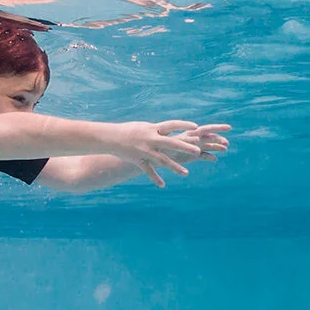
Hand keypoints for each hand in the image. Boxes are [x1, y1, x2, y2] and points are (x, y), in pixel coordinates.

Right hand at [104, 120, 226, 185]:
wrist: (110, 137)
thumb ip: (159, 130)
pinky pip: (148, 171)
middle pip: (171, 143)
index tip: (196, 127)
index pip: (171, 124)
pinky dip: (155, 178)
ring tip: (186, 173)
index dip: (183, 125)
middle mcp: (150, 139)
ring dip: (175, 167)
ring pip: (162, 160)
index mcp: (153, 128)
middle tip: (198, 151)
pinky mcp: (138, 160)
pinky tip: (163, 185)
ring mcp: (144, 150)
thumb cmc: (130, 130)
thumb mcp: (145, 127)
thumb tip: (172, 129)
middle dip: (185, 147)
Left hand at [167, 120, 231, 157]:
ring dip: (216, 147)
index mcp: (190, 134)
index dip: (217, 128)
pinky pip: (202, 156)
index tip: (228, 128)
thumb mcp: (175, 144)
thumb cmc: (163, 148)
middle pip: (209, 137)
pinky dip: (208, 157)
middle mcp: (193, 139)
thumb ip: (186, 141)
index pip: (206, 129)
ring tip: (225, 149)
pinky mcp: (191, 156)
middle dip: (219, 138)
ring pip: (207, 146)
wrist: (156, 156)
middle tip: (227, 141)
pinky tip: (214, 159)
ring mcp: (193, 148)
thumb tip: (198, 138)